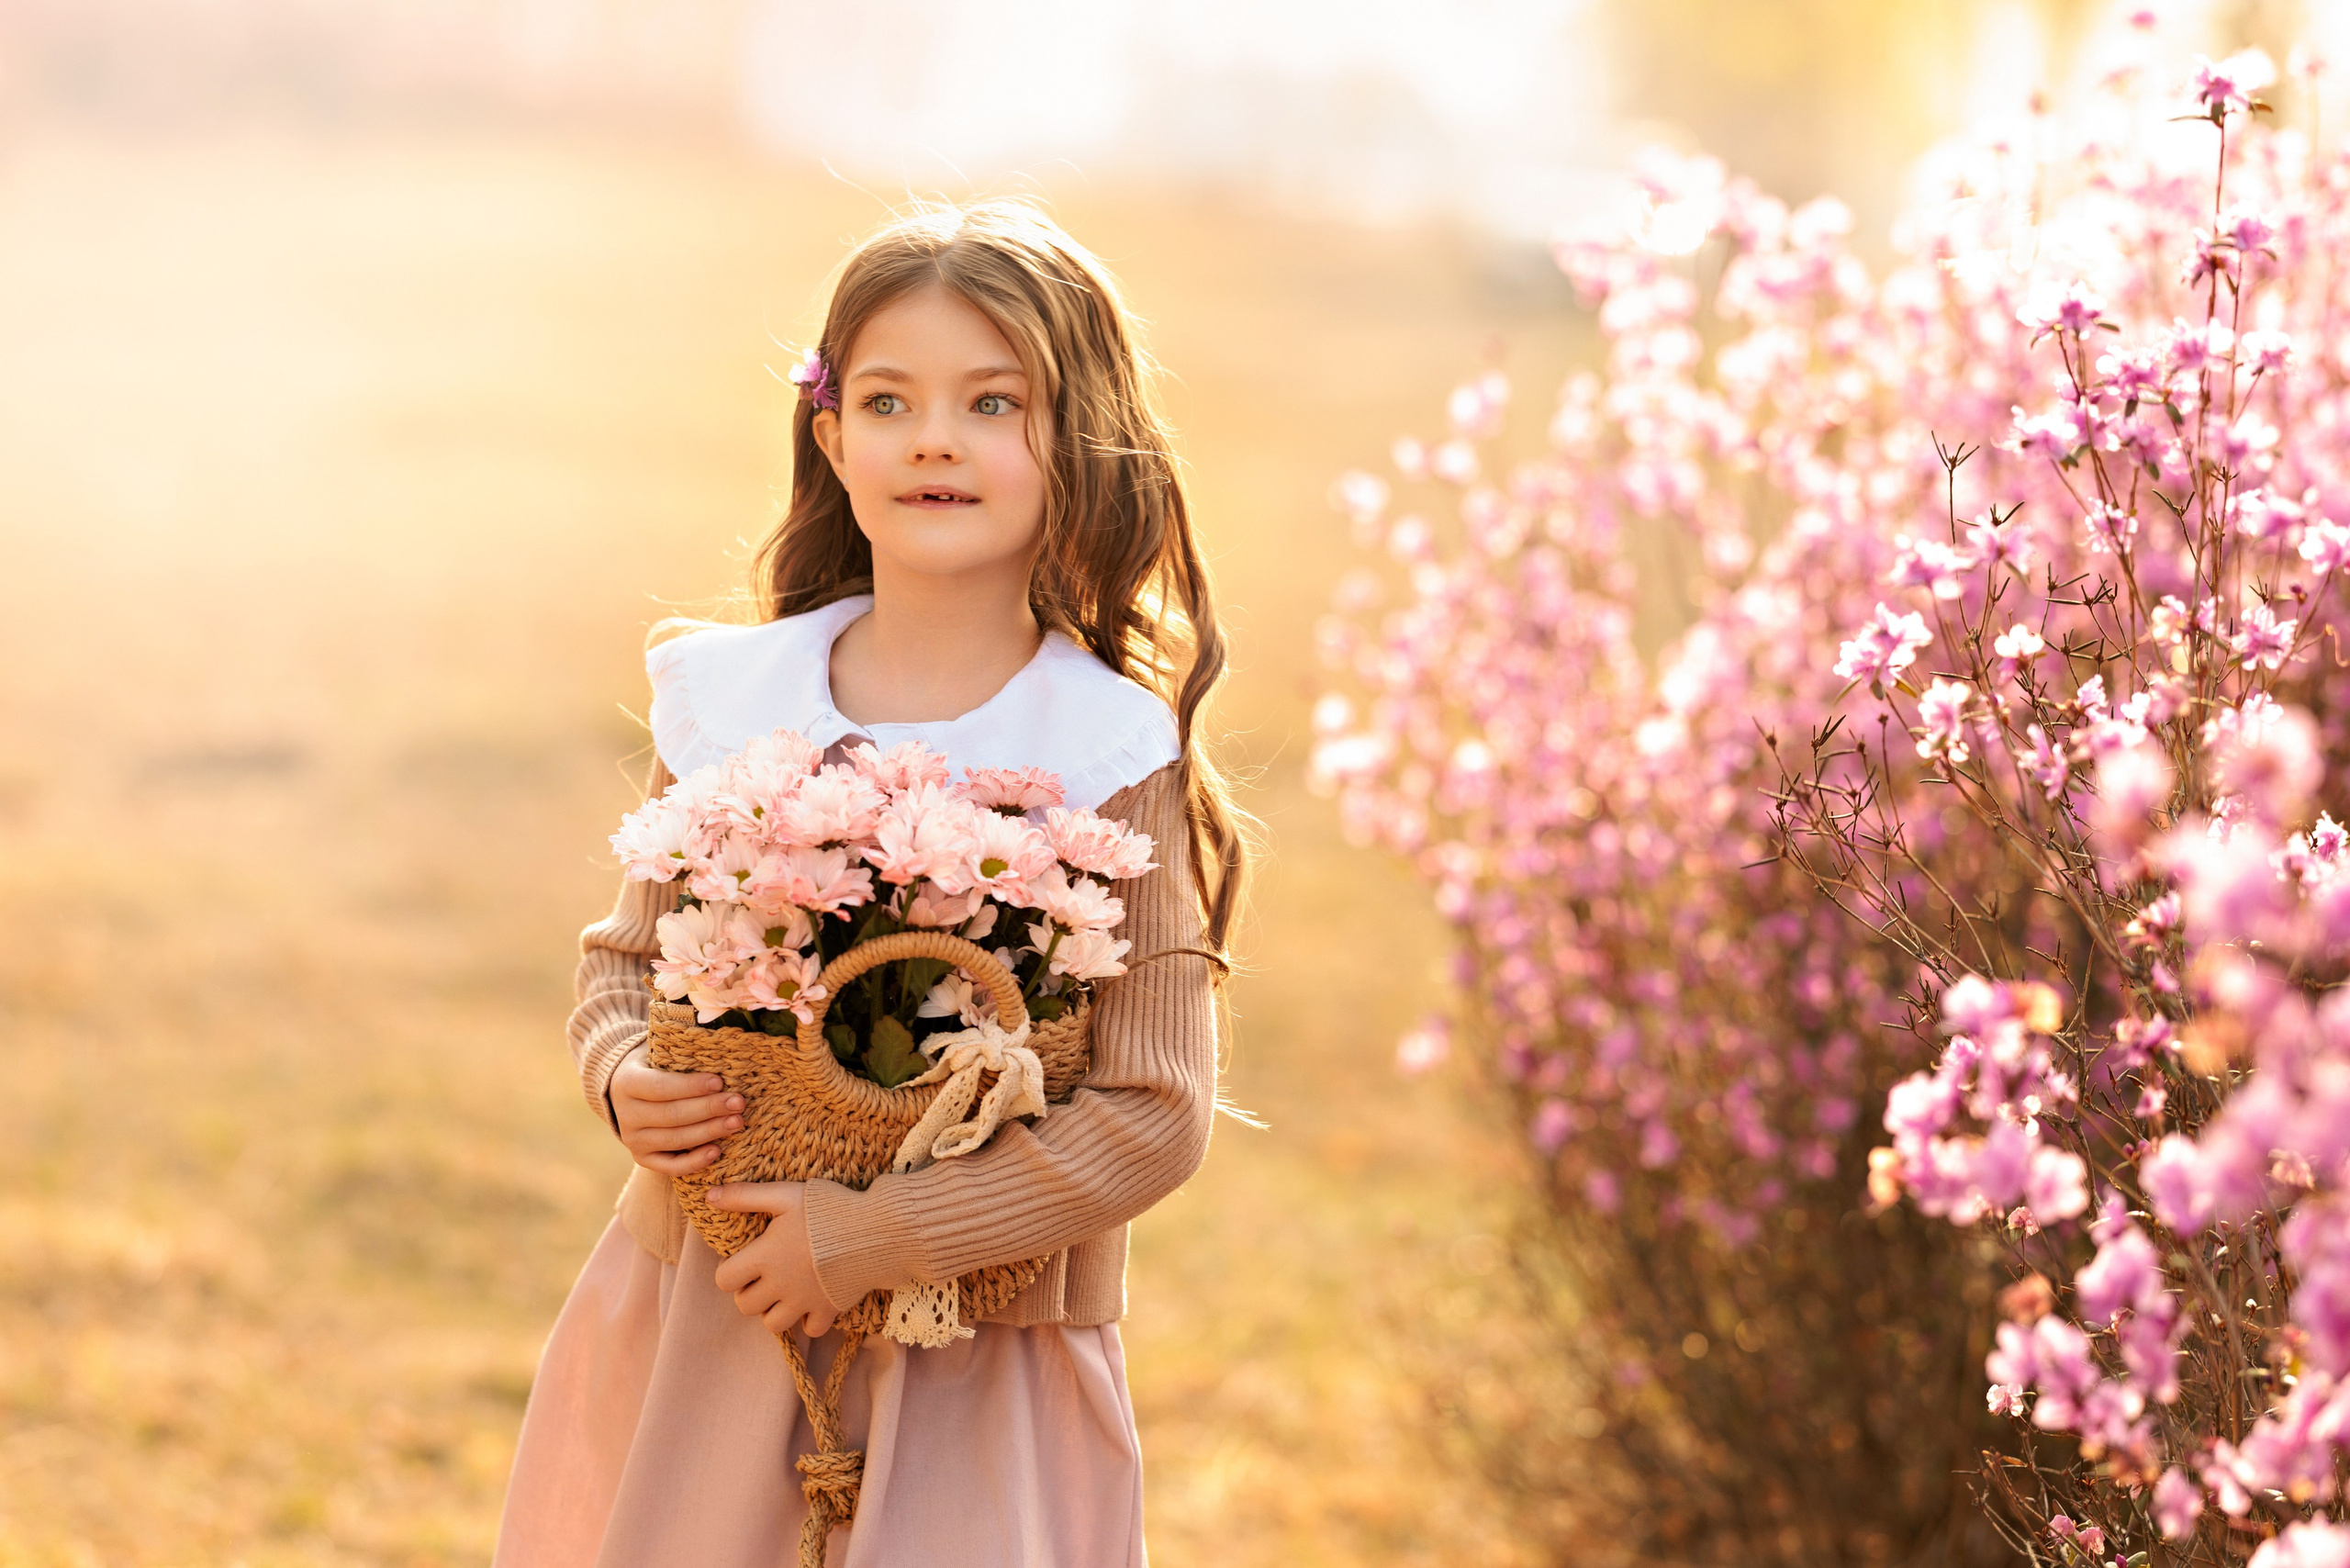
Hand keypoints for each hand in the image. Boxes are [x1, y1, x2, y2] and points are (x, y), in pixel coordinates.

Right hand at [609, 1043, 743, 1175]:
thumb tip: (720, 1042)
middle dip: (708, 1109)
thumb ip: (682, 1049)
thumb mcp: (660, 1050)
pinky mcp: (643, 1158)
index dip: (690, 1086)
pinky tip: (717, 1151)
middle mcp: (626, 1114)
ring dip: (709, 1132)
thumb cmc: (655, 1065)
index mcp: (627, 1083)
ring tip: (737, 1122)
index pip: (661, 1087)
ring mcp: (633, 1140)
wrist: (627, 1090)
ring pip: (675, 1140)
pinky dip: (694, 1162)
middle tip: (738, 1102)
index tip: (719, 1082)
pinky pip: (670, 1166)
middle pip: (672, 1116)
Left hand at [707, 1182, 838, 1337]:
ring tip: (786, 1289)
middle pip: (745, 1306)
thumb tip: (709, 1197)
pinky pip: (810, 1330)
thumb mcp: (786, 1195)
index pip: (724, 1280)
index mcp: (764, 1257)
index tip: (747, 1258)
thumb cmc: (830, 1208)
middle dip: (750, 1292)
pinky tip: (813, 1299)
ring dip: (774, 1310)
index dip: (730, 1270)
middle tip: (766, 1274)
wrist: (878, 1231)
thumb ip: (746, 1196)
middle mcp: (779, 1285)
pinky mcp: (829, 1310)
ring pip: (772, 1324)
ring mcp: (804, 1302)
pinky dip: (809, 1320)